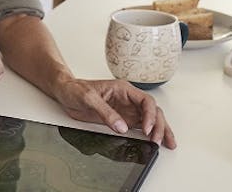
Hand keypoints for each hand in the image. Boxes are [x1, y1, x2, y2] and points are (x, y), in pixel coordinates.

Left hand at [53, 78, 176, 148]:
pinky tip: (154, 142)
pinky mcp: (121, 119)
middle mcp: (128, 99)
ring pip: (150, 120)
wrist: (65, 92)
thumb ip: (106, 112)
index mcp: (123, 89)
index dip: (150, 115)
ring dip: (159, 130)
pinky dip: (148, 135)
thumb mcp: (89, 98)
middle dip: (159, 125)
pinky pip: (139, 127)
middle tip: (157, 141)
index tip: (147, 129)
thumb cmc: (75, 89)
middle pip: (152, 111)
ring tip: (166, 143)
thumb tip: (122, 127)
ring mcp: (126, 110)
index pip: (145, 101)